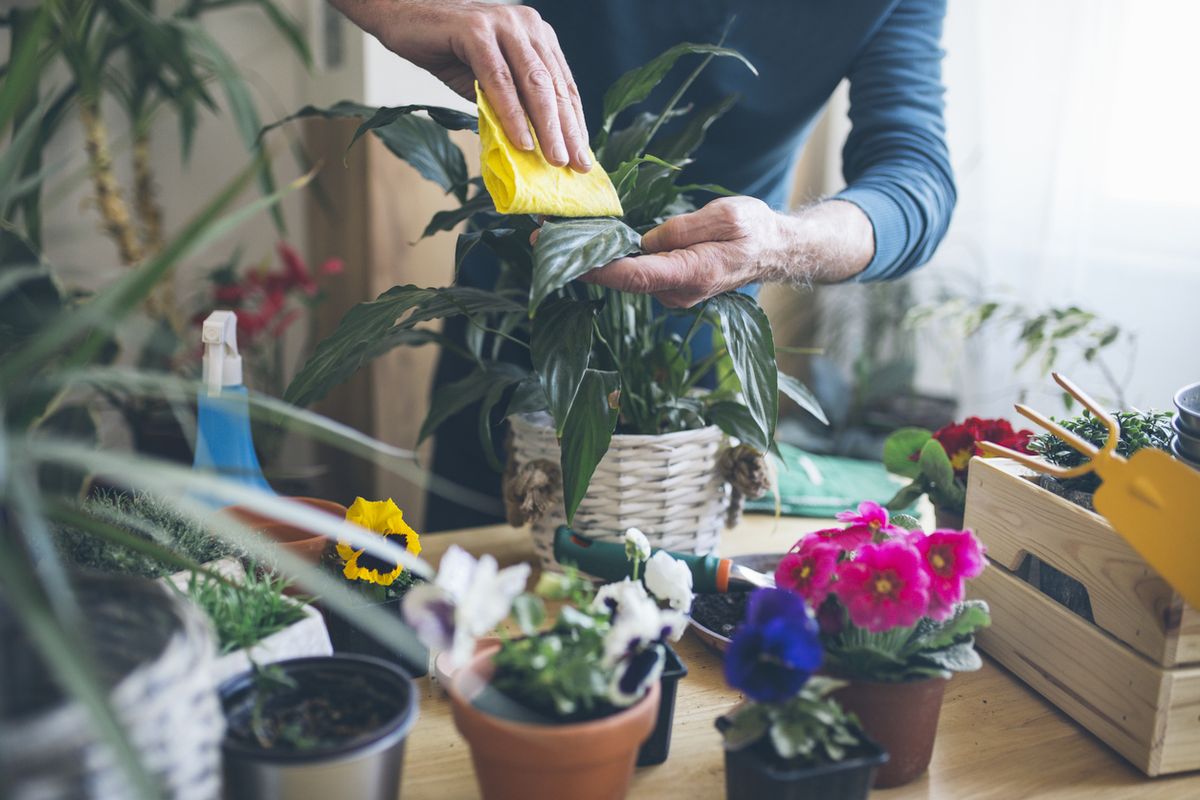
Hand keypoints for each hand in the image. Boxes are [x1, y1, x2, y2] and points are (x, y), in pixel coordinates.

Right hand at [355, 1, 589, 171]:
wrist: (401, 18)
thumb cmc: (448, 52)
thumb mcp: (488, 82)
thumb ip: (513, 103)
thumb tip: (538, 147)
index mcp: (537, 36)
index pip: (563, 85)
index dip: (575, 123)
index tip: (584, 157)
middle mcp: (527, 25)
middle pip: (553, 87)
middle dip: (567, 131)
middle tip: (577, 166)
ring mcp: (504, 24)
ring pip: (532, 83)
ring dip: (546, 127)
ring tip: (554, 160)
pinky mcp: (476, 29)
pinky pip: (499, 79)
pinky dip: (511, 113)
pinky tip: (521, 141)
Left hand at [580, 197, 790, 306]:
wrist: (775, 250)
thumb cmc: (754, 229)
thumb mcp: (723, 216)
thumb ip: (682, 230)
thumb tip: (645, 241)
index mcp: (691, 273)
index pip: (635, 276)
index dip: (598, 269)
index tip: (566, 259)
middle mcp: (678, 292)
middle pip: (622, 279)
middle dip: (583, 261)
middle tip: (541, 237)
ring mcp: (673, 293)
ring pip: (627, 277)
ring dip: (595, 260)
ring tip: (560, 235)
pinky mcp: (670, 286)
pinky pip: (636, 274)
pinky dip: (614, 260)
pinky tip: (595, 243)